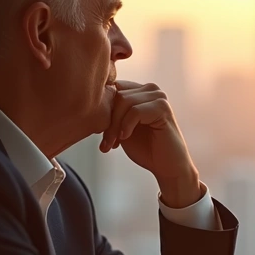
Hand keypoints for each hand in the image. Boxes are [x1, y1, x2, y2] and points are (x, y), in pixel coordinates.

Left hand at [100, 81, 200, 205]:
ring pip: (124, 101)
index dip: (104, 110)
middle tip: (107, 142)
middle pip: (117, 94)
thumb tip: (88, 104)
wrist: (166, 167)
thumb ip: (111, 113)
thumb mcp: (121, 128)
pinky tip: (126, 138)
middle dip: (108, 120)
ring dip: (115, 125)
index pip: (113, 88)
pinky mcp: (163, 108)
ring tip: (114, 143)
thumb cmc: (146, 149)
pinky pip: (135, 111)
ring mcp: (159, 97)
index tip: (102, 134)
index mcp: (141, 91)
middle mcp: (151, 89)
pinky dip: (126, 126)